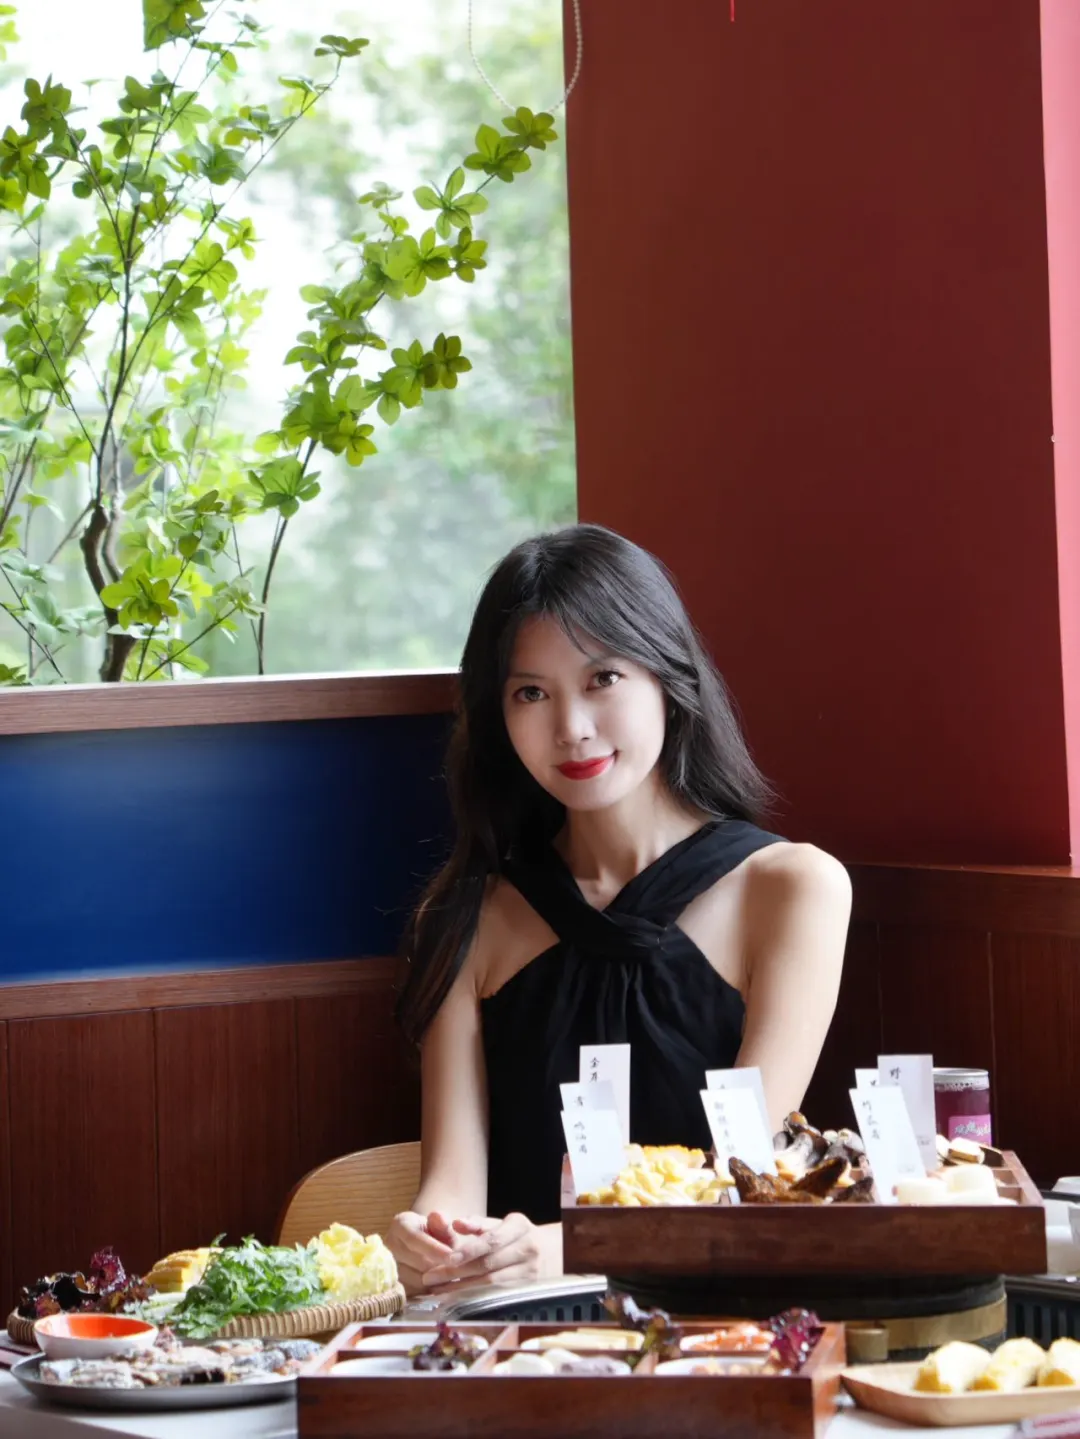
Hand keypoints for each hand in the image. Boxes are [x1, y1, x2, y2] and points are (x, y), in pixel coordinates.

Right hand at [386, 1211, 453, 1292]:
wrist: (423, 1247)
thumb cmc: (435, 1234)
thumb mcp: (441, 1225)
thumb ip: (442, 1222)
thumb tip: (439, 1217)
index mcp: (399, 1225)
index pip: (414, 1239)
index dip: (434, 1249)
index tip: (453, 1258)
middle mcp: (388, 1245)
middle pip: (414, 1262)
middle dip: (438, 1267)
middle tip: (456, 1270)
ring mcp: (387, 1266)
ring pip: (414, 1280)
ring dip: (435, 1281)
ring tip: (449, 1277)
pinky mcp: (392, 1284)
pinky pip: (413, 1292)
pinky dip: (428, 1291)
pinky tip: (440, 1286)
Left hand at [421, 1212, 547, 1287]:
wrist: (547, 1251)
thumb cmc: (513, 1236)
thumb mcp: (498, 1224)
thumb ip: (476, 1224)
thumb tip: (455, 1223)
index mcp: (519, 1226)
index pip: (492, 1240)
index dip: (469, 1250)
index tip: (447, 1259)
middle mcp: (528, 1248)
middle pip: (489, 1264)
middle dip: (458, 1272)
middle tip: (431, 1277)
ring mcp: (530, 1271)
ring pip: (492, 1283)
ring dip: (463, 1288)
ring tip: (439, 1290)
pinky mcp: (528, 1289)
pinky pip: (498, 1295)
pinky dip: (476, 1298)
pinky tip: (458, 1299)